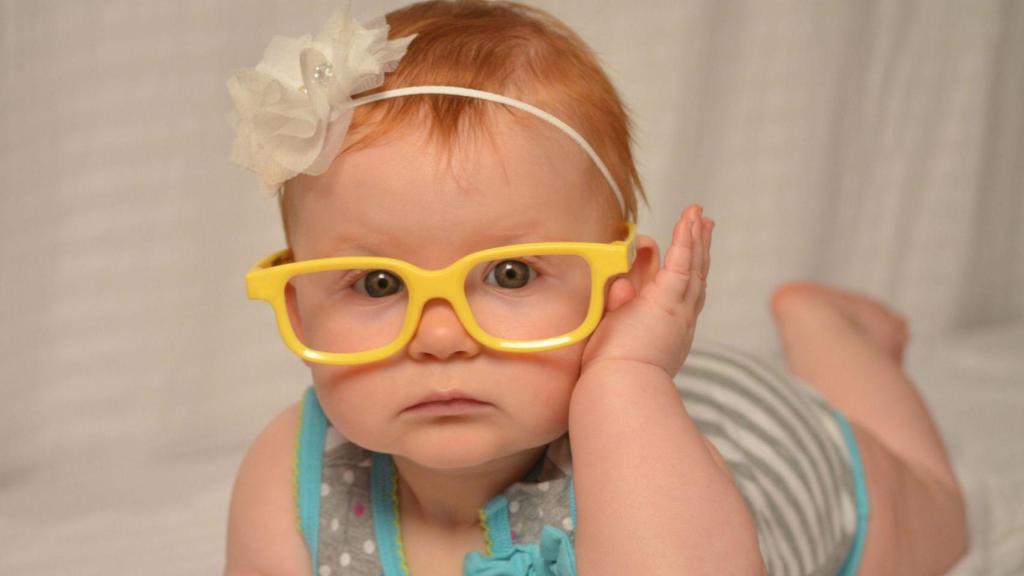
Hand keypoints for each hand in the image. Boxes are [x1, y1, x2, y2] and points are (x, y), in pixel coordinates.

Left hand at [579, 204, 712, 377]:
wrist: (619, 389)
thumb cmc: (612, 373)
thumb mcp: (615, 332)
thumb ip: (619, 306)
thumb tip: (621, 285)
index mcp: (668, 331)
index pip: (679, 295)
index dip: (683, 271)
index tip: (676, 252)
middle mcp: (679, 320)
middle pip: (695, 277)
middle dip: (700, 250)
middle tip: (706, 227)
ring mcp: (676, 310)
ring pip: (693, 266)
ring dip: (696, 237)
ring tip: (699, 215)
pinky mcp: (667, 302)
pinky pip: (681, 262)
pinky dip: (686, 239)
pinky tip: (691, 220)